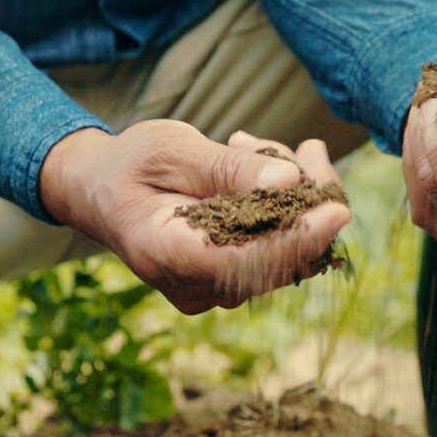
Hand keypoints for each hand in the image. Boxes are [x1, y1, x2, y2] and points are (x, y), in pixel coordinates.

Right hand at [40, 120, 350, 313]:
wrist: (98, 189)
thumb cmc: (129, 164)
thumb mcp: (171, 149)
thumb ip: (226, 169)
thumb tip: (289, 182)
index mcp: (166, 255)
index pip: (246, 262)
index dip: (298, 239)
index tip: (338, 208)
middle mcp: (192, 286)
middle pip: (276, 261)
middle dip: (308, 202)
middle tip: (310, 147)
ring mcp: (210, 289)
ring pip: (283, 255)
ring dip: (295, 199)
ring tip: (260, 147)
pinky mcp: (227, 280)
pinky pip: (274, 251)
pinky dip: (283, 209)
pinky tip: (261, 167)